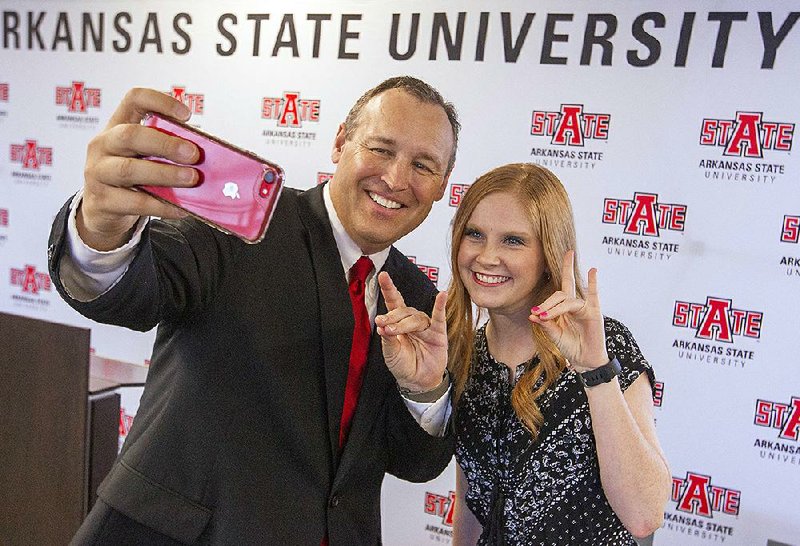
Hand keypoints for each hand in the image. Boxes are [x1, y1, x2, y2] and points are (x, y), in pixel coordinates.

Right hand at [78, 88, 200, 249]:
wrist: (102, 209)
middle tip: (194, 154)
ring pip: (130, 170)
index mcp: (117, 126)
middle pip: (131, 135)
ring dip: (166, 174)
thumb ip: (167, 150)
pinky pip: (135, 203)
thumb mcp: (143, 156)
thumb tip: (206, 157)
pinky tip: (180, 208)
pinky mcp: (102, 201)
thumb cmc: (130, 177)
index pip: (134, 100)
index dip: (160, 101)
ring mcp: (98, 173)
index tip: (187, 115)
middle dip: (166, 144)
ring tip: (192, 179)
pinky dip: (161, 205)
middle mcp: (103, 145)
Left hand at [375, 272, 447, 391]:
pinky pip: (439, 317)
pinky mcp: (438, 333)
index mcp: (399, 323)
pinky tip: (442, 296)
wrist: (417, 382)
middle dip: (392, 317)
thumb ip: (387, 338)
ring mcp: (426, 327)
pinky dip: (440, 306)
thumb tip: (381, 325)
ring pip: (415, 317)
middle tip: (383, 325)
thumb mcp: (390, 352)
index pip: (394, 302)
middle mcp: (412, 321)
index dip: (389, 288)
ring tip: (394, 332)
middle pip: (403, 310)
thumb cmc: (403, 365)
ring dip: (403, 323)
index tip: (382, 275)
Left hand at [529, 250, 607, 370]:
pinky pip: (593, 295)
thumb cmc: (570, 347)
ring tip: (546, 315)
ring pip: (568, 300)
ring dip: (555, 307)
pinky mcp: (594, 312)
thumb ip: (546, 325)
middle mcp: (573, 305)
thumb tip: (532, 315)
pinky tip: (592, 271)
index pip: (552, 299)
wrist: (584, 360)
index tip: (534, 313)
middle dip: (559, 282)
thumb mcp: (555, 336)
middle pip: (564, 287)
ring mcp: (584, 307)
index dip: (543, 305)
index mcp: (562, 309)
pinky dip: (593, 282)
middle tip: (549, 291)